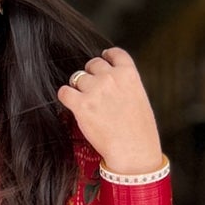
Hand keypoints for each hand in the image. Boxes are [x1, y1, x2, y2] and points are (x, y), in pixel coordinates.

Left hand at [57, 48, 164, 173]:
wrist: (134, 151)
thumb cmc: (140, 132)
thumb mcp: (140, 99)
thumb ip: (125, 85)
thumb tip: (111, 81)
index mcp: (129, 74)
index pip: (114, 53)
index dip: (106, 57)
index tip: (103, 61)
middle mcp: (111, 77)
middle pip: (92, 64)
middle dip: (91, 75)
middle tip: (94, 92)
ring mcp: (95, 90)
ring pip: (77, 77)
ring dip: (79, 88)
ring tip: (87, 104)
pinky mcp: (81, 104)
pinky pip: (64, 92)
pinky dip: (66, 97)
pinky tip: (73, 106)